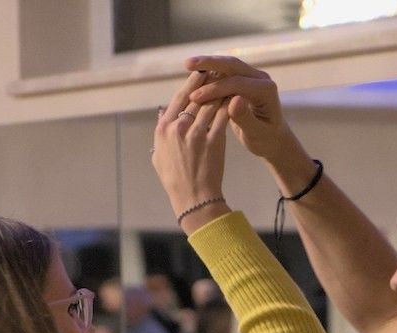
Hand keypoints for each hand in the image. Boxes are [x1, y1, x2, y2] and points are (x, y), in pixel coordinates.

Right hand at [152, 70, 230, 231]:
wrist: (193, 199)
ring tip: (230, 79)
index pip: (178, 98)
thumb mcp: (159, 155)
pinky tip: (237, 97)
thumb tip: (161, 112)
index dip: (191, 83)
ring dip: (221, 89)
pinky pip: (223, 116)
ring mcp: (195, 134)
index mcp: (163, 129)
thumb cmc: (175, 180)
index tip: (200, 73)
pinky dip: (230, 104)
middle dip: (208, 81)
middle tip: (218, 70)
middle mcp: (177, 128)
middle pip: (195, 96)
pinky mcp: (213, 141)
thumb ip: (160, 131)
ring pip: (210, 102)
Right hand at [185, 56, 298, 163]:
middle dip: (209, 63)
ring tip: (187, 66)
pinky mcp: (244, 79)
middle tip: (187, 64)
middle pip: (232, 65)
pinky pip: (225, 72)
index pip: (236, 83)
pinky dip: (210, 72)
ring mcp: (252, 76)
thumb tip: (234, 101)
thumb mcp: (256, 134)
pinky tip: (195, 76)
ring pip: (227, 65)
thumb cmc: (265, 140)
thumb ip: (245, 118)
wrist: (273, 139)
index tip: (195, 98)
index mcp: (266, 90)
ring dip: (207, 65)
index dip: (214, 89)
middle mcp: (261, 78)